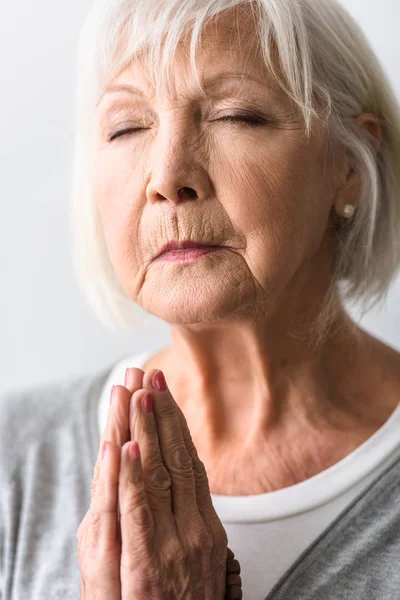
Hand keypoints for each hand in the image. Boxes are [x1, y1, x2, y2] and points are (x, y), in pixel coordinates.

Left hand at [78, 367, 241, 598]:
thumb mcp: (200, 558)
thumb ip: (192, 519)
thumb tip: (185, 481)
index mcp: (206, 525)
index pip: (190, 461)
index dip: (177, 424)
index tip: (166, 392)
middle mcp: (194, 528)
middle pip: (176, 459)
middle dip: (162, 414)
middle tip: (152, 376)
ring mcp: (173, 545)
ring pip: (157, 475)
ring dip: (146, 430)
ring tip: (138, 392)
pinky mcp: (146, 565)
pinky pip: (138, 511)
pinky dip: (132, 475)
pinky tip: (125, 444)